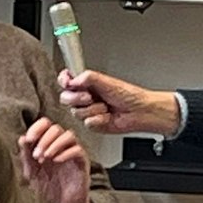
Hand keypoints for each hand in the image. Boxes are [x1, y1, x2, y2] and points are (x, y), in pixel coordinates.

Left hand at [19, 118, 90, 202]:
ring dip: (55, 144)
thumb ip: (26, 156)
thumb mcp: (31, 173)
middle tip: (37, 155)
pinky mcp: (82, 161)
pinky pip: (78, 150)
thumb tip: (22, 138)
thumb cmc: (48, 187)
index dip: (36, 128)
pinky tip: (57, 161)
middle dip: (44, 139)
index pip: (45, 124)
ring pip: (68, 135)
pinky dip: (66, 153)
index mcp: (47, 143)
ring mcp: (72, 152)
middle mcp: (60, 145)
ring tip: (46, 158)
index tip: (28, 139)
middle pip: (56, 128)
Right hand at [57, 69, 180, 135]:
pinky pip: (87, 123)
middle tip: (89, 96)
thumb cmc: (128, 95)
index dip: (64, 80)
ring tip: (105, 107)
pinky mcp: (92, 124)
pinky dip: (99, 119)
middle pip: (66, 98)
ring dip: (93, 109)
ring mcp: (88, 111)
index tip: (68, 81)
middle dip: (77, 98)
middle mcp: (85, 97)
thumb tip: (73, 79)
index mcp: (87, 84)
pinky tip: (108, 116)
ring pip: (76, 112)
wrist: (138, 112)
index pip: (66, 80)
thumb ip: (87, 78)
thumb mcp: (106, 81)